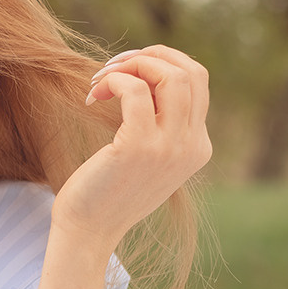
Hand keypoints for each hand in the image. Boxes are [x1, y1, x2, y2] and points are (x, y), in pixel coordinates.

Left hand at [51, 44, 211, 251]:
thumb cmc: (109, 190)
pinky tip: (93, 95)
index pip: (197, 82)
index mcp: (198, 146)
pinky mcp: (139, 148)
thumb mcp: (147, 155)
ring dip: (132, 65)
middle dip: (150, 57)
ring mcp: (169, 148)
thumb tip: (146, 71)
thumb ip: (159, 121)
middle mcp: (192, 146)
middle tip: (113, 68)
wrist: (89, 231)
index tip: (128, 70)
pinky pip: (134, 90)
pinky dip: (113, 81)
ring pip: (171, 76)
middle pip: (191, 72)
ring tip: (101, 80)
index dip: (162, 63)